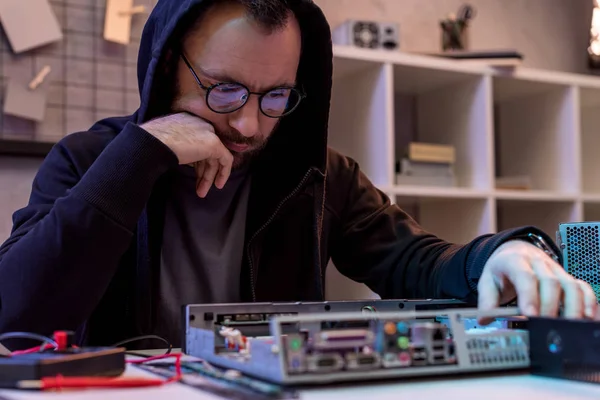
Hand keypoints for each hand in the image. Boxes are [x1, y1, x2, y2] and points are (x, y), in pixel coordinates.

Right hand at [141, 113, 232, 196]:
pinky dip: (224, 172)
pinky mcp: (214, 143)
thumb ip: (180, 145)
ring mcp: (209, 132)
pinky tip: (218, 184)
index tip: (194, 173)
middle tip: (198, 187)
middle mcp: (201, 123)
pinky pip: (226, 159)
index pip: (198, 142)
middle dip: (203, 171)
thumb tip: (186, 158)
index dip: (197, 161)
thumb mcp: (167, 141)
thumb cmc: (151, 143)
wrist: (152, 143)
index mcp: (189, 120)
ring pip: (215, 157)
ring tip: (201, 192)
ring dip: (208, 176)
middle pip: (207, 150)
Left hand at [477, 240, 597, 318]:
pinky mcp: (567, 277)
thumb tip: (484, 320)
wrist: (515, 251)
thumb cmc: (502, 270)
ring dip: (572, 307)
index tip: (529, 315)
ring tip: (568, 326)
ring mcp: (556, 269)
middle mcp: (538, 263)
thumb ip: (486, 301)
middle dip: (549, 306)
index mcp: (515, 261)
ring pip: (570, 285)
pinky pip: (583, 286)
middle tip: (545, 326)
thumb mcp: (487, 281)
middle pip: (550, 282)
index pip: (525, 277)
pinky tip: (588, 318)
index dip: (529, 296)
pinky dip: (589, 301)